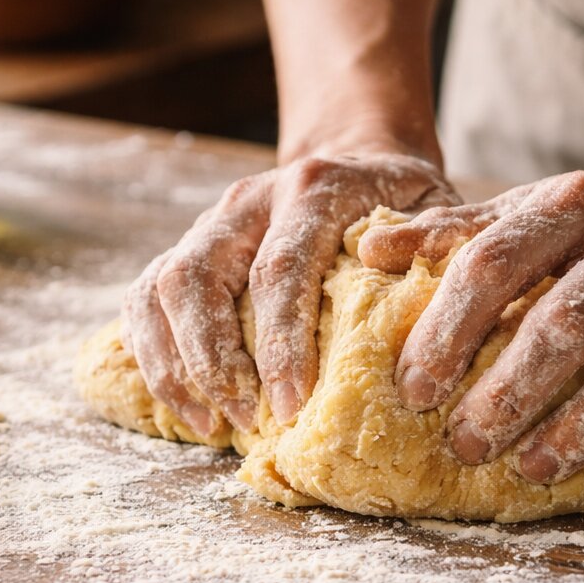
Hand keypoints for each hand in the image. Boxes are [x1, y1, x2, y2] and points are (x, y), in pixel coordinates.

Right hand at [124, 152, 455, 433]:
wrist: (359, 158)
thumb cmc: (403, 204)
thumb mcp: (437, 211)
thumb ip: (432, 252)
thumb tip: (425, 318)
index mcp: (312, 188)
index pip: (281, 267)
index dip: (280, 341)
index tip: (291, 405)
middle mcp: (250, 200)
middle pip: (199, 277)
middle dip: (213, 360)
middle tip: (246, 420)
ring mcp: (211, 223)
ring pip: (160, 288)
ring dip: (177, 365)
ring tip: (212, 424)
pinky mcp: (189, 248)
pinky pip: (146, 302)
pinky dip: (157, 358)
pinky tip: (191, 407)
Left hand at [357, 165, 583, 488]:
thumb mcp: (544, 207)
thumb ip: (460, 232)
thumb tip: (371, 251)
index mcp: (578, 203)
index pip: (499, 260)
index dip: (450, 327)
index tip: (414, 388)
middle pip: (569, 321)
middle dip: (511, 390)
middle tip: (465, 445)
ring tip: (533, 471)